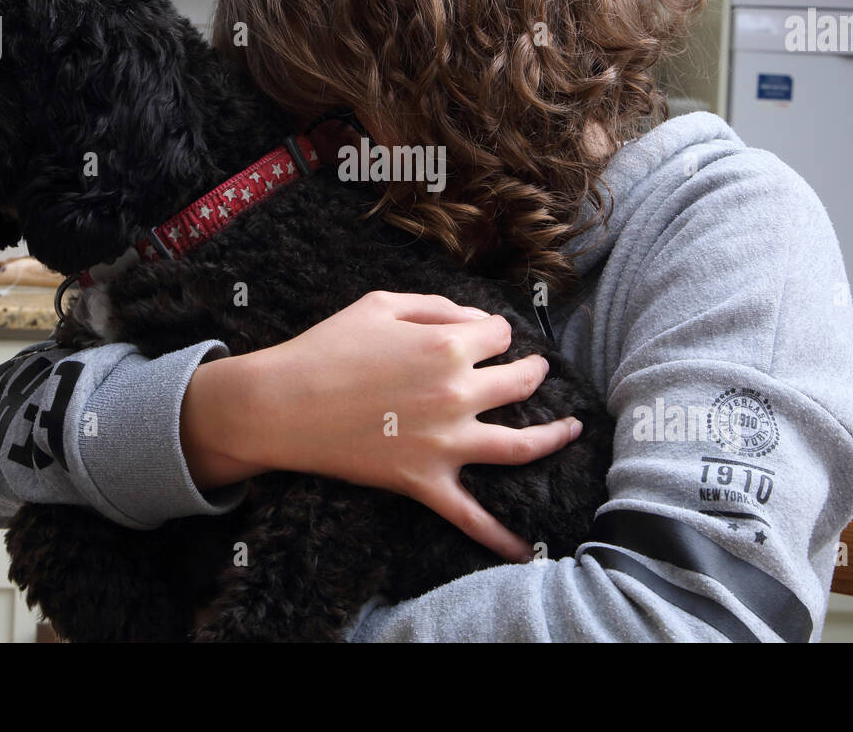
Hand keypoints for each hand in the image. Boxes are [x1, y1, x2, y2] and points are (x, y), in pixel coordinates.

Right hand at [182, 291, 581, 562]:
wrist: (281, 404)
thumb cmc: (327, 347)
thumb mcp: (381, 304)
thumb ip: (437, 307)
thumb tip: (477, 321)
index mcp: (447, 346)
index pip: (499, 335)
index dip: (496, 332)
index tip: (488, 336)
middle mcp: (456, 394)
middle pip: (521, 382)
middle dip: (533, 371)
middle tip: (535, 370)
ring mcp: (444, 442)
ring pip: (520, 446)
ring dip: (554, 437)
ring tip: (570, 429)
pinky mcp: (424, 481)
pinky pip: (471, 516)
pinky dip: (501, 537)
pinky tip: (527, 549)